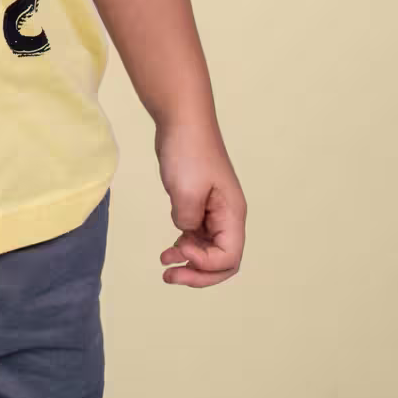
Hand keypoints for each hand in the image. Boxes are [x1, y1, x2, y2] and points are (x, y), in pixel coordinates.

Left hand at [152, 120, 244, 287]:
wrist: (181, 120)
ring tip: (164, 265)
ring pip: (209, 252)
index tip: (179, 246)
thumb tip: (185, 232)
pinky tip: (168, 250)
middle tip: (170, 277)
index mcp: (232, 214)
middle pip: (223, 262)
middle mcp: (227, 217)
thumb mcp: (186, 190)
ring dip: (190, 263)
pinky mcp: (199, 205)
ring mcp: (214, 212)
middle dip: (199, 275)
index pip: (229, 258)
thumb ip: (187, 221)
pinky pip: (198, 238)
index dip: (204, 263)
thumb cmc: (188, 151)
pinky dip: (185, 248)